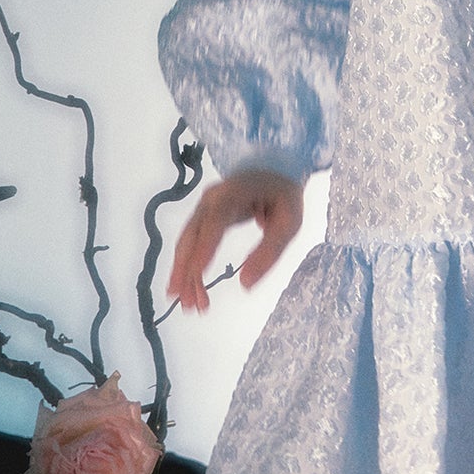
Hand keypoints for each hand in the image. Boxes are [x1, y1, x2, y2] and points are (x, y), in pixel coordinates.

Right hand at [167, 166, 304, 314]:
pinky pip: (192, 243)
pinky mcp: (203, 217)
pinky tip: (188, 289)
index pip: (215, 223)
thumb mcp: (288, 223)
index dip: (205, 249)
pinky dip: (189, 267)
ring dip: (185, 274)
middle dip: (188, 272)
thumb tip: (245, 285)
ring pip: (187, 243)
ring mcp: (204, 207)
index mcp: (234, 194)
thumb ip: (269, 252)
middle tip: (190, 305)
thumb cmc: (284, 195)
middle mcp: (212, 199)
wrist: (275, 167)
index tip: (197, 275)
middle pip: (193, 237)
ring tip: (190, 305)